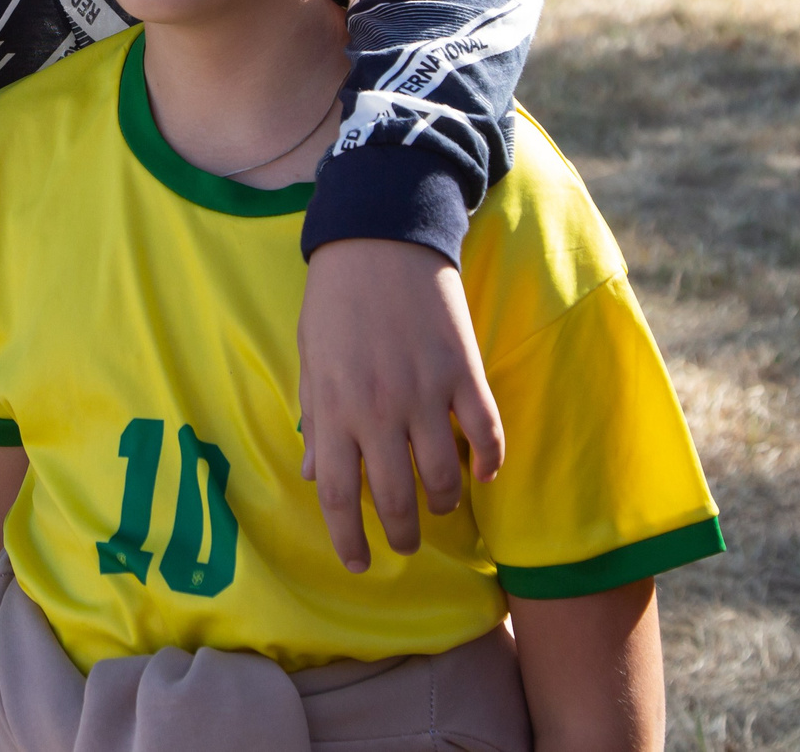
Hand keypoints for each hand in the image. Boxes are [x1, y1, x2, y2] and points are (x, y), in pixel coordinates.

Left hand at [298, 238, 504, 571]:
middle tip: (405, 547)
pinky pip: (486, 433)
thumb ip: (316, 419)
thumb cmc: (335, 298)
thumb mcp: (310, 360)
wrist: (380, 236)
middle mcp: (379, 411)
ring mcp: (425, 393)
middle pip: (394, 499)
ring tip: (441, 510)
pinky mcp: (463, 372)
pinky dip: (489, 462)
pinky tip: (483, 474)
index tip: (359, 563)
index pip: (339, 496)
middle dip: (401, 536)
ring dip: (444, 505)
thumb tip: (316, 475)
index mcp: (335, 409)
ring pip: (444, 478)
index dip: (349, 539)